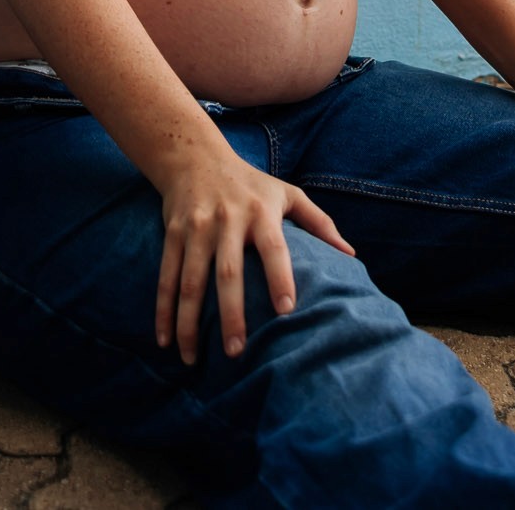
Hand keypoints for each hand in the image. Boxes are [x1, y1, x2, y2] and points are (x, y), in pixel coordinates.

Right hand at [156, 144, 353, 364]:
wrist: (194, 155)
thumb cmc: (250, 183)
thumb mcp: (287, 193)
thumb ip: (319, 222)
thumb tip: (351, 255)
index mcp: (261, 211)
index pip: (274, 246)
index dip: (280, 276)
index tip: (287, 311)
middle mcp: (228, 219)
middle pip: (228, 271)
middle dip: (230, 313)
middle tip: (236, 352)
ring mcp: (198, 227)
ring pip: (191, 280)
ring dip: (189, 322)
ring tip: (192, 359)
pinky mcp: (173, 234)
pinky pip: (167, 276)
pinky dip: (163, 310)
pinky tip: (164, 340)